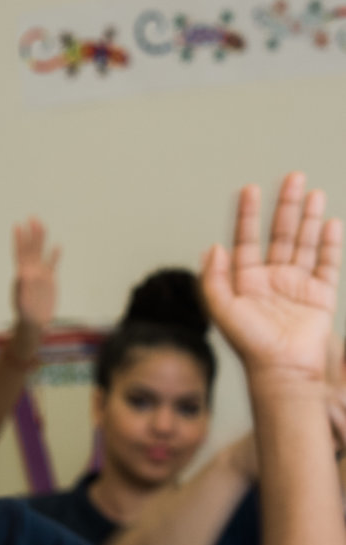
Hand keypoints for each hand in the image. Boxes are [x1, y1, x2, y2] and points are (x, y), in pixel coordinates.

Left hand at [8, 218, 59, 358]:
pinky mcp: (49, 280)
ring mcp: (40, 274)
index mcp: (23, 274)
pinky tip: (57, 245)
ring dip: (42, 239)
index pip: (21, 253)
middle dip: (32, 233)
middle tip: (32, 217)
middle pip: (32, 248)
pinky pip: (52, 264)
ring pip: (41, 253)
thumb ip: (22, 287)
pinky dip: (54, 255)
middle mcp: (31, 271)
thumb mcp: (22, 301)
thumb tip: (22, 274)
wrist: (33, 323)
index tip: (18, 225)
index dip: (19, 240)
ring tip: (41, 224)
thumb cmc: (25, 314)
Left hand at [201, 173, 342, 385]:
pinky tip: (331, 223)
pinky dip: (329, 243)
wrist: (283, 367)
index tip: (249, 188)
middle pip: (280, 233)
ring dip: (309, 217)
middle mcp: (271, 278)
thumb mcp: (221, 309)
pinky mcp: (320, 294)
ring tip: (314, 192)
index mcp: (245, 280)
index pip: (246, 238)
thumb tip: (213, 246)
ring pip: (304, 243)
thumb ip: (213, 278)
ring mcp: (297, 284)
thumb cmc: (249, 343)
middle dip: (286, 205)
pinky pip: (327, 263)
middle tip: (293, 177)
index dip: (247, 214)